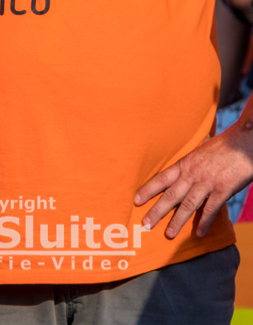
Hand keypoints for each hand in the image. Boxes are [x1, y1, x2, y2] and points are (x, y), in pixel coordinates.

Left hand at [135, 121, 252, 237]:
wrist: (243, 143)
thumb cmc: (223, 145)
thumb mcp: (200, 151)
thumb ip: (191, 163)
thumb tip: (184, 169)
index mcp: (185, 163)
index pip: (161, 178)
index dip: (148, 190)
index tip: (135, 200)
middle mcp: (192, 174)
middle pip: (170, 195)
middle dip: (157, 211)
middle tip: (145, 224)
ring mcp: (207, 182)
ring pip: (187, 204)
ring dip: (177, 221)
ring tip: (168, 234)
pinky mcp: (222, 189)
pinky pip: (211, 209)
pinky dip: (204, 222)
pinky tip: (199, 233)